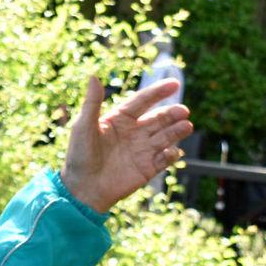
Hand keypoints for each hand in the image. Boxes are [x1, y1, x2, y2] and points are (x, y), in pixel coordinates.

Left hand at [59, 77, 192, 212]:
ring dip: (176, 131)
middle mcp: (134, 133)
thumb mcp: (83, 127)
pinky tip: (172, 151)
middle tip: (183, 111)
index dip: (158, 92)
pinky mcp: (147, 168)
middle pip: (158, 118)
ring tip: (186, 125)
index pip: (142, 101)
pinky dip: (170, 154)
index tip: (174, 84)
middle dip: (172, 114)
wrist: (81, 189)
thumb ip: (92, 102)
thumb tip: (93, 76)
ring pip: (165, 137)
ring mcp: (142, 150)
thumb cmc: (79, 156)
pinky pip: (164, 159)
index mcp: (119, 120)